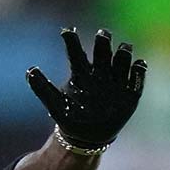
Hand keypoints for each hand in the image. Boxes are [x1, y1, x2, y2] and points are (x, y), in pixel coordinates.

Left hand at [27, 28, 146, 149]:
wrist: (88, 137)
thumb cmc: (71, 118)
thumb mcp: (55, 105)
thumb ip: (43, 88)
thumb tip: (30, 70)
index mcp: (81, 73)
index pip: (76, 53)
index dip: (72, 41)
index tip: (66, 32)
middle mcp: (99, 72)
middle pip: (102, 51)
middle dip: (103, 41)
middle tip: (102, 34)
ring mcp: (115, 81)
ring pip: (122, 59)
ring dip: (123, 53)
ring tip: (123, 48)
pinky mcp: (129, 92)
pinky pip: (137, 77)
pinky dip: (139, 69)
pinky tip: (138, 65)